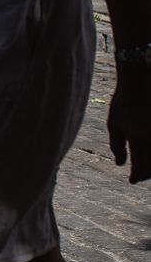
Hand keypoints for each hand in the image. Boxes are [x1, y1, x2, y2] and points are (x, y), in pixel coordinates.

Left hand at [108, 65, 150, 182]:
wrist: (142, 80)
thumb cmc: (124, 100)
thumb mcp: (114, 122)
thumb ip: (116, 145)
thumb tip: (120, 164)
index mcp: (138, 137)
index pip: (140, 166)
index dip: (137, 176)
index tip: (132, 180)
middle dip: (147, 173)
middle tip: (139, 175)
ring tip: (144, 166)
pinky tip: (148, 153)